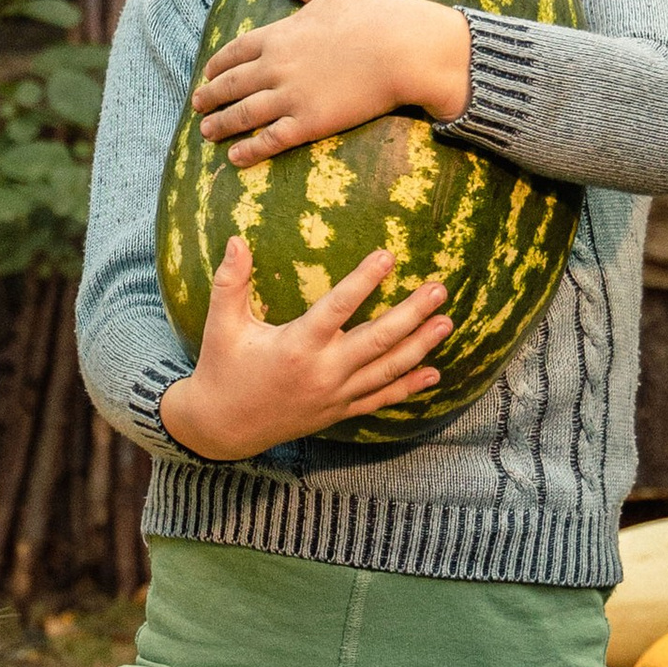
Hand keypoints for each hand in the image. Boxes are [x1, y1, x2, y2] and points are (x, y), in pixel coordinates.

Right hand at [159, 238, 445, 462]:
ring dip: (420, 347)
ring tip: (446, 323)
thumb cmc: (223, 369)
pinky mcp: (338, 411)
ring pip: (387, 370)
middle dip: (412, 314)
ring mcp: (335, 395)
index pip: (338, 308)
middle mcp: (323, 372)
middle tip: (439, 290)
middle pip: (378, 340)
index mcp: (296, 346)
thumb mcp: (222, 325)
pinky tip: (434, 374)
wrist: (222, 428)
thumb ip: (231, 282)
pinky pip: (380, 400)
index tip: (388, 256)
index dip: (364, 281)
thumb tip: (237, 239)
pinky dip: (408, 387)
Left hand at [193, 0, 471, 163]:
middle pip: (232, 84)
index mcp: (279, 35)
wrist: (402, 49)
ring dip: (221, 125)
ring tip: (206, 133)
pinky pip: (270, 140)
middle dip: (211, 96)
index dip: (218, 65)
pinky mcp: (309, 122)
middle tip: (198, 105)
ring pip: (243, 114)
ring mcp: (291, 96)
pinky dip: (249, 150)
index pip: (235, 52)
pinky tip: (235, 158)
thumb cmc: (372, 13)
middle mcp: (276, 66)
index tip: (208, 74)